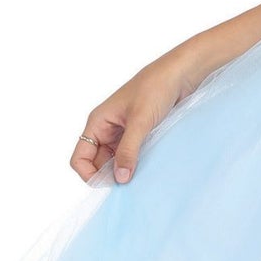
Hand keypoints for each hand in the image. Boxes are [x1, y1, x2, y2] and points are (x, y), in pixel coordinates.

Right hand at [70, 51, 199, 183]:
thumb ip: (128, 150)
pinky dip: (137, 164)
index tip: (111, 185)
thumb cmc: (156, 88)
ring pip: (115, 161)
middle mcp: (107, 129)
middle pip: (98, 163)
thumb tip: (119, 179)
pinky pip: (132, 155)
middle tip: (129, 185)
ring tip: (140, 178)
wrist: (180, 74)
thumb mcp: (140, 122)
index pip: (80, 158)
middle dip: (109, 176)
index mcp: (98, 122)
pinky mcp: (140, 134)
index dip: (89, 174)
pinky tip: (148, 169)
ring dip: (125, 170)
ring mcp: (123, 132)